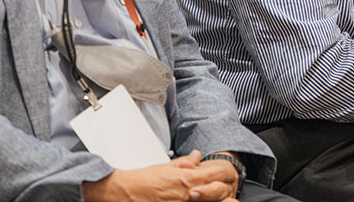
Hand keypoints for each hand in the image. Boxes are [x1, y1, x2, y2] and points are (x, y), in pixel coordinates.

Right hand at [82, 150, 239, 200]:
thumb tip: (197, 156)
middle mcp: (187, 195)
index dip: (226, 175)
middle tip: (230, 193)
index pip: (217, 175)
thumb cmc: (142, 181)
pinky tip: (199, 201)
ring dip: (215, 200)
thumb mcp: (165, 167)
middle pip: (218, 194)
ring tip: (224, 200)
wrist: (123, 193)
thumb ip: (184, 163)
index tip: (229, 176)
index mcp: (186, 179)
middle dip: (225, 192)